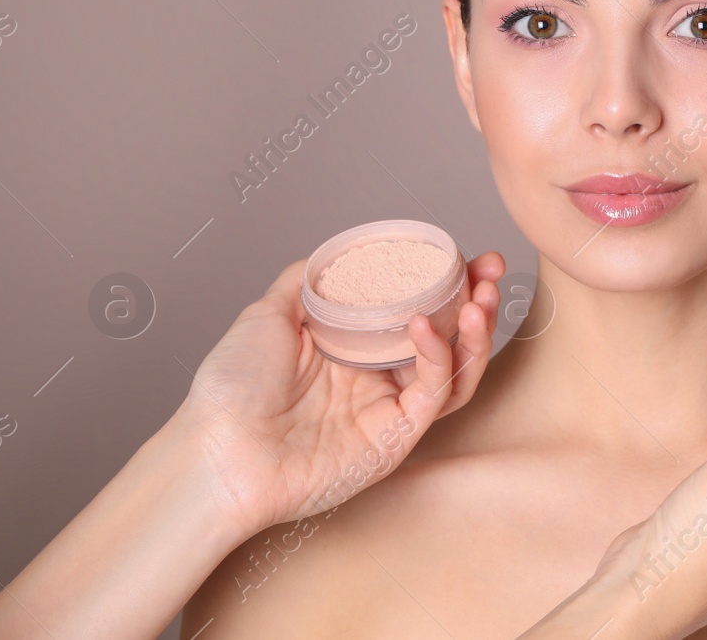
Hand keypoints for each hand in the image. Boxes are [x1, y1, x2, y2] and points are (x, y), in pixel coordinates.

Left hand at [168, 252, 504, 539]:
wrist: (215, 450)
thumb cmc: (230, 390)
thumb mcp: (266, 315)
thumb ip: (307, 283)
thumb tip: (335, 256)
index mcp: (352, 348)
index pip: (416, 309)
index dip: (445, 283)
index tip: (467, 257)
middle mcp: (377, 377)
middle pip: (448, 338)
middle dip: (477, 302)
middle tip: (491, 272)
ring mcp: (388, 408)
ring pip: (455, 370)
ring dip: (474, 333)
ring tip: (480, 299)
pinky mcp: (394, 437)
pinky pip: (432, 394)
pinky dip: (436, 357)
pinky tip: (425, 326)